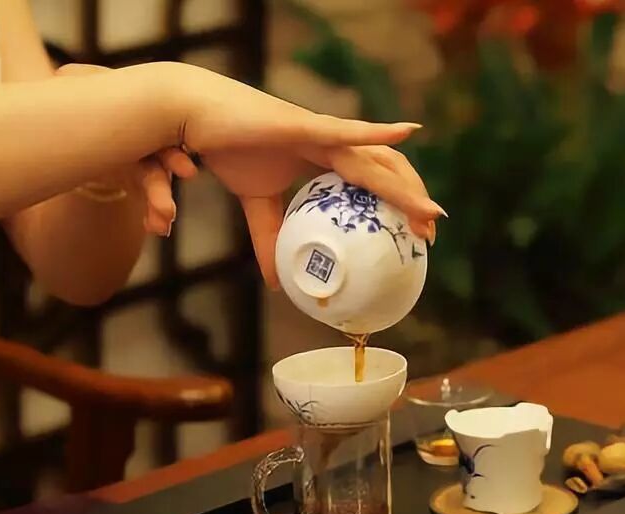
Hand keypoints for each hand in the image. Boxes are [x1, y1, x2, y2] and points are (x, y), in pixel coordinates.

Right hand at [59, 63, 445, 288]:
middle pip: (384, 170)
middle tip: (429, 234)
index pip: (372, 183)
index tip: (413, 236)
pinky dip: (375, 133)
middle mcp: (331, 143)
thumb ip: (269, 239)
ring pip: (373, 159)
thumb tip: (277, 283)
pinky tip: (405, 133)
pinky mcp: (302, 126)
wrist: (195, 120)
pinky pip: (344, 131)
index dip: (396, 205)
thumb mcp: (255, 206)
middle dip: (411, 200)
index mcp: (324, 159)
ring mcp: (319, 132)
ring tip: (428, 211)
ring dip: (404, 184)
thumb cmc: (229, 151)